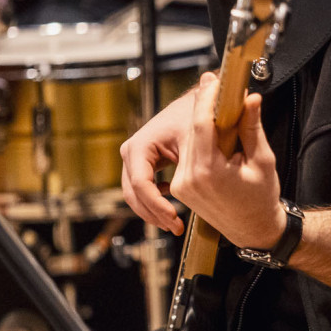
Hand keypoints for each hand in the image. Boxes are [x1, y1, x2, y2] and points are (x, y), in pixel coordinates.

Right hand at [120, 88, 195, 233]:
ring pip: (135, 195)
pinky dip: (154, 202)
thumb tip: (196, 184)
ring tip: (175, 225)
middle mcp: (131, 152)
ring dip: (153, 212)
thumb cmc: (200, 116)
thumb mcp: (197, 139)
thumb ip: (192, 162)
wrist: (199, 102)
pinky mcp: (142, 164)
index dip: (156, 206)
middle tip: (176, 228)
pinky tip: (172, 207)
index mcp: (140, 146)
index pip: (141, 184)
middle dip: (153, 214)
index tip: (175, 219)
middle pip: (134, 194)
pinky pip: (142, 189)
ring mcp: (134, 159)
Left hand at [167, 72, 284, 249]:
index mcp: (208, 173)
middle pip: (194, 130)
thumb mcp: (262, 161)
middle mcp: (189, 179)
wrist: (253, 230)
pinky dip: (201, 139)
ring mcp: (182, 185)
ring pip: (190, 141)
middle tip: (218, 85)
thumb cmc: (261, 199)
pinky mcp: (181, 187)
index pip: (202, 125)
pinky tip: (215, 131)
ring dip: (204, 122)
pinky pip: (189, 154)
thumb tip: (250, 99)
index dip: (207, 99)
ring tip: (221, 107)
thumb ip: (251, 128)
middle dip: (206, 106)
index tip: (214, 81)